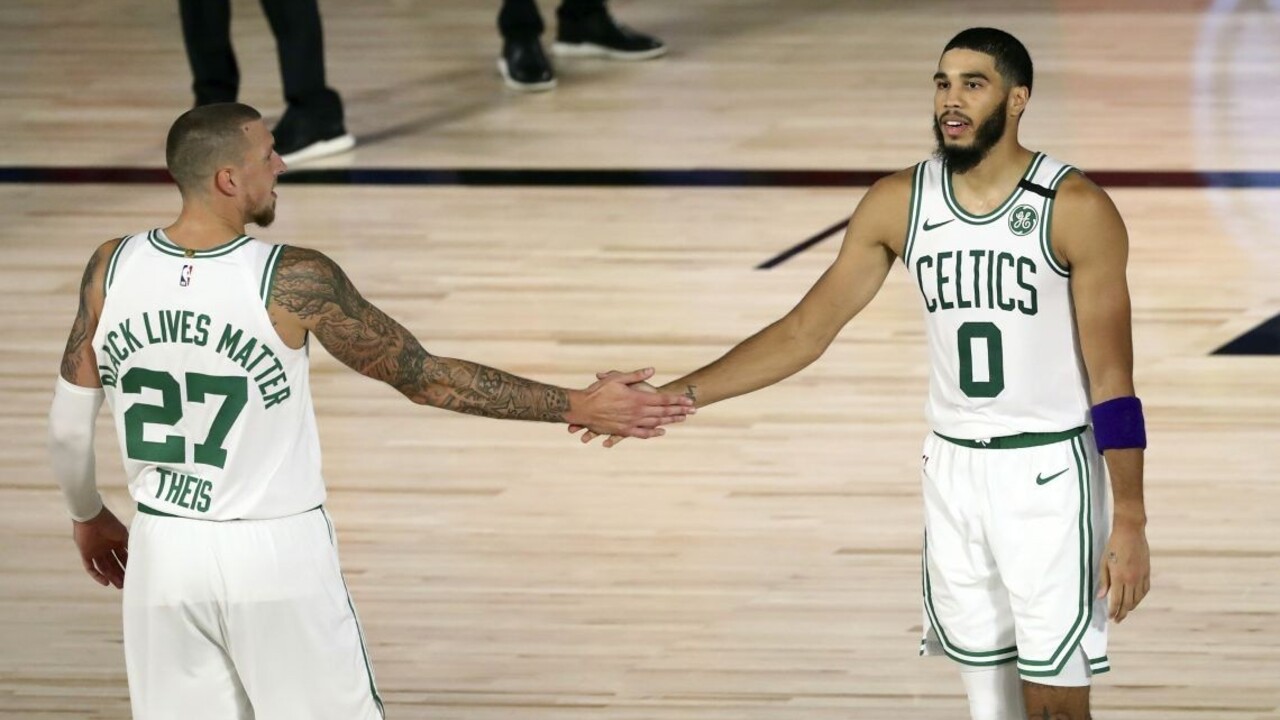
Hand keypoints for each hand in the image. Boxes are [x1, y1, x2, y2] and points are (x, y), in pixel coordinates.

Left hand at [73, 506, 128, 588]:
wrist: (91, 516)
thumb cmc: (109, 522)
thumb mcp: (122, 534)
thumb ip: (129, 544)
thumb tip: (140, 555)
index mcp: (115, 542)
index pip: (122, 557)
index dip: (127, 566)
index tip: (134, 574)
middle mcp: (106, 548)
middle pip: (113, 564)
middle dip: (120, 574)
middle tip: (126, 584)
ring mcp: (95, 551)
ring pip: (104, 567)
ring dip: (111, 576)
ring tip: (119, 585)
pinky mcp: (86, 553)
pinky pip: (90, 567)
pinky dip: (97, 575)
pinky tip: (105, 582)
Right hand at [569, 368, 689, 443]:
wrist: (582, 409)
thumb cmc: (597, 391)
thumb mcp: (617, 378)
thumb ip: (636, 375)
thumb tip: (652, 370)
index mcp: (638, 398)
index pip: (663, 399)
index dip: (678, 400)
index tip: (690, 401)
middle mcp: (638, 412)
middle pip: (663, 412)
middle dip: (680, 410)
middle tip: (694, 411)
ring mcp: (632, 423)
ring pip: (656, 423)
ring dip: (670, 420)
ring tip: (683, 419)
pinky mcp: (624, 431)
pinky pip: (642, 433)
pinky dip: (653, 432)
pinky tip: (662, 431)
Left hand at [1097, 517, 1149, 622]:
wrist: (1130, 532)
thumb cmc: (1113, 546)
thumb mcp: (1104, 562)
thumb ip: (1103, 581)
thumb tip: (1100, 597)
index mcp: (1119, 577)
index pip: (1117, 600)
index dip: (1114, 611)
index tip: (1111, 618)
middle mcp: (1132, 579)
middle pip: (1128, 602)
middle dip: (1122, 613)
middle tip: (1118, 620)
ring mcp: (1141, 576)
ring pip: (1138, 598)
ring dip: (1131, 607)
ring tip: (1125, 611)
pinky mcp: (1147, 572)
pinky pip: (1145, 590)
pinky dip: (1140, 597)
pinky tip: (1135, 599)